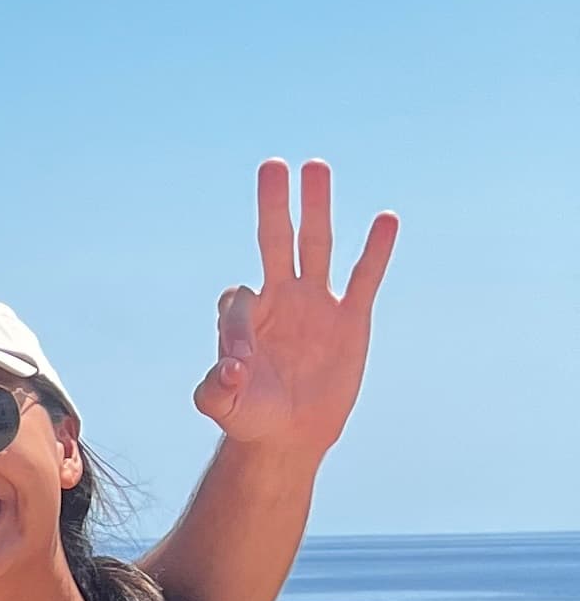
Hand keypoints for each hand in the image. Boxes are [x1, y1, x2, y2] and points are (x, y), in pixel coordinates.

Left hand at [192, 159, 398, 460]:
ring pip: (317, 246)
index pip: (239, 302)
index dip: (235, 328)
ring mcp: (316, 304)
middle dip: (273, 206)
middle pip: (275, 241)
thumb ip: (215, 390)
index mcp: (243, 318)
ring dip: (316, 208)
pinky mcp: (350, 318)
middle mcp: (279, 300)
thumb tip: (229, 371)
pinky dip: (375, 250)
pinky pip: (365, 277)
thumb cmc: (250, 417)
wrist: (288, 434)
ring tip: (316, 167)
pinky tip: (384, 219)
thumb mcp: (224, 407)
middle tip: (272, 166)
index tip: (237, 368)